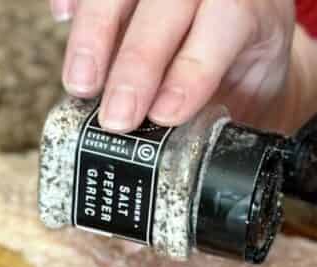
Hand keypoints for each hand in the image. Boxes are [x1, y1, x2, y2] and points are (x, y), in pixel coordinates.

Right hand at [49, 0, 316, 134]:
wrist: (247, 33)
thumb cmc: (246, 74)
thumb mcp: (254, 103)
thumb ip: (226, 132)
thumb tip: (179, 196)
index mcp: (253, 9)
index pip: (226, 20)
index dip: (192, 69)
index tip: (163, 115)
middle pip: (167, 3)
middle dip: (136, 62)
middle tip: (115, 118)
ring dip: (95, 33)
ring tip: (78, 85)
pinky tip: (63, 18)